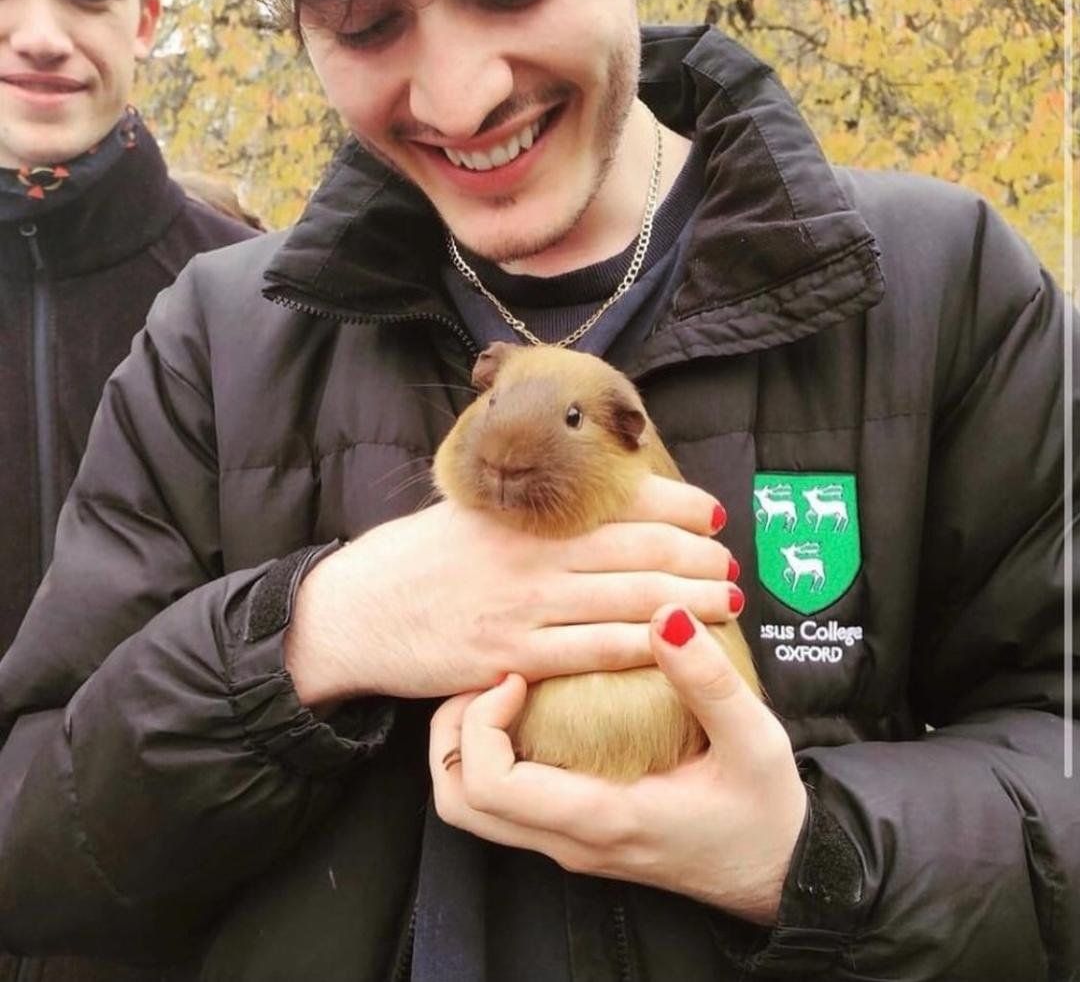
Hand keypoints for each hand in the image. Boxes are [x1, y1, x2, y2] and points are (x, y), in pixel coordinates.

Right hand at [286, 476, 742, 704]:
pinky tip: (679, 646)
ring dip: (689, 600)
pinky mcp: (512, 657)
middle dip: (696, 555)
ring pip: (628, 599)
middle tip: (733, 562)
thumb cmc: (412, 557)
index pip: (616, 498)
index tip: (712, 512)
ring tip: (729, 601)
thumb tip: (581, 482)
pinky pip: (594, 652)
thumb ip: (521, 496)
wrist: (352, 614)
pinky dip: (644, 647)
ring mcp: (524, 606)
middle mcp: (530, 551)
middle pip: (636, 548)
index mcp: (521, 508)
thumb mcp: (464, 505)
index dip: (675, 504)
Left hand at [429, 604, 806, 925]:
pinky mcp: (577, 835)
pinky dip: (492, 756)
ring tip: (502, 690)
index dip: (480, 723)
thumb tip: (664, 616)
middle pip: (459, 801)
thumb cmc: (766, 812)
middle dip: (453, 732)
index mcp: (602, 819)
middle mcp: (570, 841)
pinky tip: (529, 712)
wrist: (781, 873)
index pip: (490, 786)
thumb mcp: (755, 741)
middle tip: (490, 678)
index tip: (515, 675)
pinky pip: (505, 804)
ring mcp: (569, 844)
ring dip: (467, 746)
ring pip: (474, 808)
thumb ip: (709, 681)